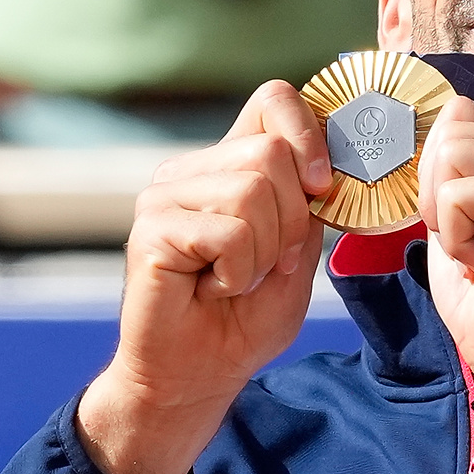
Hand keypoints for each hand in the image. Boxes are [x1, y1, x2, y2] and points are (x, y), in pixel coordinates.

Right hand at [77, 82, 331, 473]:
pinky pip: (228, 233)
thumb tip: (322, 169)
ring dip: (265, 252)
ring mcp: (165, 196)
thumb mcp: (299, 255)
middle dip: (291, 221)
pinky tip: (215, 289)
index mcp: (231, 164)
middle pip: (272, 153)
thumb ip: (310, 206)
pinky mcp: (152, 229)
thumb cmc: (245, 318)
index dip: (310, 133)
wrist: (198, 374)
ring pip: (253, 192)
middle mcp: (193, 169)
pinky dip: (239, 272)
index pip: (273, 99)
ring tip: (236, 279)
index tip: (322, 188)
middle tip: (266, 264)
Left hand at [417, 97, 473, 396]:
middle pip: (453, 122)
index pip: (460, 114)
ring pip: (449, 150)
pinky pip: (457, 193)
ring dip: (447, 213)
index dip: (434, 168)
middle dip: (436, 189)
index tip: (457, 222)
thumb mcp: (457, 224)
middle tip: (469, 241)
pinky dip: (457, 236)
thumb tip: (412, 137)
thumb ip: (447, 178)